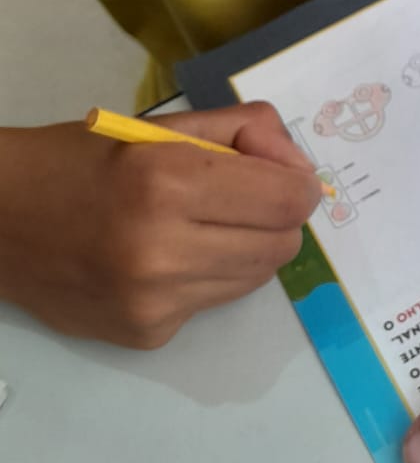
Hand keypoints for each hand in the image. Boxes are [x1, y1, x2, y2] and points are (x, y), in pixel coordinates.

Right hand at [0, 104, 320, 346]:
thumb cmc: (78, 162)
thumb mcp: (159, 128)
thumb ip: (242, 133)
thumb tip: (298, 167)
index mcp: (167, 183)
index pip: (287, 200)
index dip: (298, 183)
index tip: (281, 174)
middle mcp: (163, 251)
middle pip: (282, 245)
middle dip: (276, 217)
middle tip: (243, 197)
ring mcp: (154, 303)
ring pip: (254, 278)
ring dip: (245, 248)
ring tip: (200, 224)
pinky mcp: (146, 334)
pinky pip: (211, 303)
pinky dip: (205, 277)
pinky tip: (163, 258)